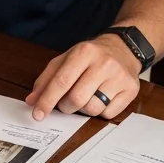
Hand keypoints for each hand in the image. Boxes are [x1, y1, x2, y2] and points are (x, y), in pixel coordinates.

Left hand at [26, 34, 140, 120]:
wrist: (124, 48)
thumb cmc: (91, 56)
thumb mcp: (66, 59)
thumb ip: (47, 79)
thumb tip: (32, 100)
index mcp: (84, 52)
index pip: (61, 81)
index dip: (47, 100)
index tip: (38, 114)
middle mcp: (104, 63)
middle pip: (76, 99)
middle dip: (66, 107)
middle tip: (66, 103)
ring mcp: (119, 77)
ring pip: (93, 109)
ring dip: (84, 110)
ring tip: (86, 97)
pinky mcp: (131, 89)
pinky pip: (108, 114)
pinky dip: (101, 111)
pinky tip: (102, 98)